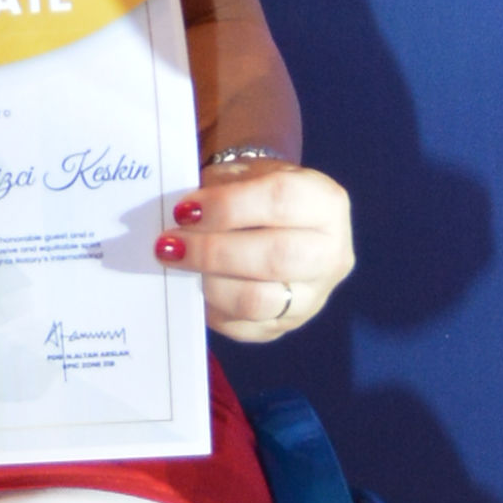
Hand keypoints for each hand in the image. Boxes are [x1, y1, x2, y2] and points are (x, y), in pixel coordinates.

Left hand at [157, 156, 354, 343]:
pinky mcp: (289, 325)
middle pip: (276, 258)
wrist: (279, 218)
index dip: (227, 207)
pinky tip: (196, 288)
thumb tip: (180, 219)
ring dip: (210, 284)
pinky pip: (246, 328)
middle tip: (171, 245)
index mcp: (326, 203)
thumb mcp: (244, 174)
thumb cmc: (256, 190)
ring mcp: (315, 296)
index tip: (184, 211)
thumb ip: (217, 192)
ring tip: (179, 267)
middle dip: (214, 252)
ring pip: (260, 301)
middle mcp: (332, 253)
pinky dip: (213, 310)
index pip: (281, 201)